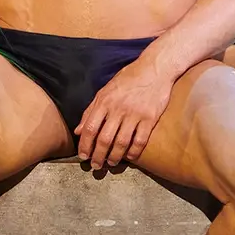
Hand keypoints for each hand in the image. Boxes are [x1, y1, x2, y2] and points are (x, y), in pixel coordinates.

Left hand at [75, 48, 181, 170]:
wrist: (155, 68)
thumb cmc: (128, 79)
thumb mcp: (105, 91)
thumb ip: (91, 110)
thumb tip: (78, 130)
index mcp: (104, 101)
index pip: (90, 128)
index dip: (85, 145)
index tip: (83, 156)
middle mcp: (118, 109)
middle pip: (104, 139)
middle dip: (98, 156)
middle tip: (96, 166)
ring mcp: (135, 114)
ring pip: (121, 143)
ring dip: (114, 157)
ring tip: (111, 163)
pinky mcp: (150, 118)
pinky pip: (140, 141)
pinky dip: (133, 152)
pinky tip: (129, 158)